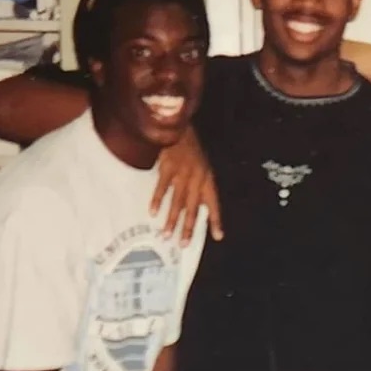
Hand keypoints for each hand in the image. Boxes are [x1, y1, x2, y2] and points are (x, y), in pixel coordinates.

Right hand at [152, 127, 223, 244]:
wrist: (178, 125)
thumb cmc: (189, 149)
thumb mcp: (202, 167)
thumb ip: (201, 187)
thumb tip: (200, 208)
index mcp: (207, 179)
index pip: (213, 203)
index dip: (216, 220)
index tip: (217, 237)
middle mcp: (197, 179)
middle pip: (193, 208)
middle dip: (188, 228)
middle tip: (183, 245)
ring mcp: (182, 173)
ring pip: (177, 201)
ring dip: (172, 220)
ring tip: (167, 235)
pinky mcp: (168, 167)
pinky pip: (162, 187)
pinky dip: (157, 200)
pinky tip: (153, 213)